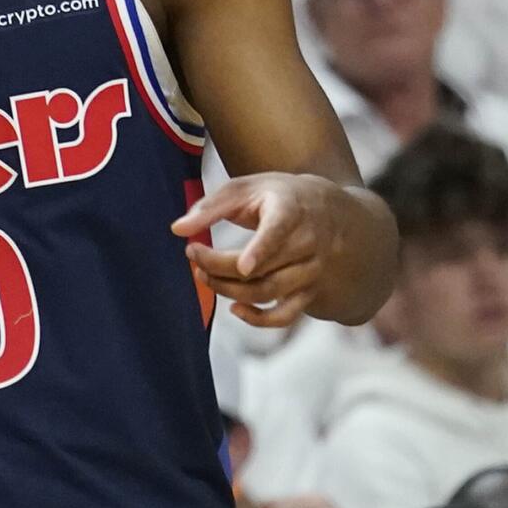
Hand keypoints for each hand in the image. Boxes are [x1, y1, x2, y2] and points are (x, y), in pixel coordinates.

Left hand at [172, 173, 345, 329]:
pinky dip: (258, 320)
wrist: (330, 211)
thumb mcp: (247, 188)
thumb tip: (177, 229)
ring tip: (203, 275)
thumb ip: (210, 207)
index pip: (279, 232)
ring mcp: (311, 270)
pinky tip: (235, 308)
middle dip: (218, 266)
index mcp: (291, 210)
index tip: (243, 266)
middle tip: (193, 253)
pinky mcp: (308, 291)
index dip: (262, 250)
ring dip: (229, 290)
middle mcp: (307, 243)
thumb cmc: (278, 196)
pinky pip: (285, 316)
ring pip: (268, 292)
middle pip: (261, 268)